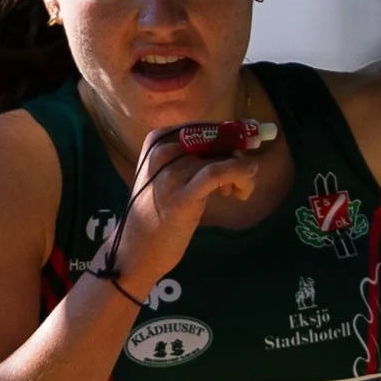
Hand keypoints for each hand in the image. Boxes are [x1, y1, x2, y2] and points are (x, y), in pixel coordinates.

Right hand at [106, 126, 261, 293]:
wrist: (135, 250)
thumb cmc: (155, 214)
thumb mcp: (167, 176)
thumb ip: (191, 159)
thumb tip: (234, 146)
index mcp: (157, 141)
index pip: (203, 130)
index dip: (228, 138)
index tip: (239, 153)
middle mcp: (162, 152)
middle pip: (215, 142)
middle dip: (234, 157)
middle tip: (235, 181)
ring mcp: (170, 173)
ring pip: (221, 159)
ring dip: (240, 175)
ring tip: (234, 193)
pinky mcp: (182, 196)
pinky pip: (217, 173)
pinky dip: (238, 174)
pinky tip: (244, 188)